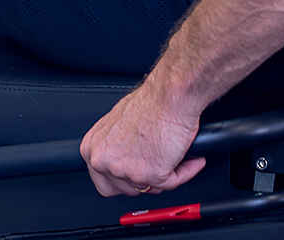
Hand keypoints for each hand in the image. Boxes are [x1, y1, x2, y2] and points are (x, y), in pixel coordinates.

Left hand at [79, 85, 204, 196]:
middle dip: (144, 181)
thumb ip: (114, 146)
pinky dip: (185, 172)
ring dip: (165, 176)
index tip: (134, 174)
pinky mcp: (151, 174)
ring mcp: (127, 170)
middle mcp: (104, 162)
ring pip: (149, 188)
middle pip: (125, 189)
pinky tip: (191, 161)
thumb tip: (125, 158)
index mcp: (92, 149)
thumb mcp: (116, 124)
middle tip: (158, 167)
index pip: (102, 181)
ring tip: (175, 159)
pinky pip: (172, 182)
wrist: (169, 95)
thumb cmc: (148, 102)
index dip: (121, 180)